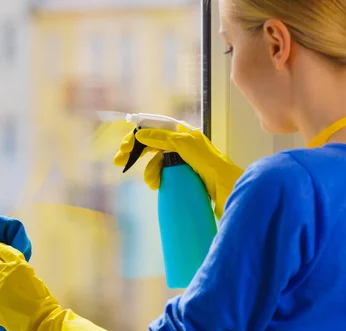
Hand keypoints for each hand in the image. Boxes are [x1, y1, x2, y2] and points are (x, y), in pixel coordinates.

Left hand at [0, 243, 59, 330]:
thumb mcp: (33, 278)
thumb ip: (20, 272)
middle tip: (0, 272)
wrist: (39, 321)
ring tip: (2, 291)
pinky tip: (2, 304)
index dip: (0, 249)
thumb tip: (12, 272)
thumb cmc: (43, 300)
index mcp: (17, 265)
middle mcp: (3, 274)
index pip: (4, 251)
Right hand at [113, 122, 243, 218]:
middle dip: (135, 153)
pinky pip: (162, 174)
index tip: (125, 147)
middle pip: (151, 145)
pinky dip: (155, 178)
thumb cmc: (209, 163)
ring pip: (155, 161)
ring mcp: (181, 161)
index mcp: (182, 133)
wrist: (227, 188)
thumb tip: (140, 134)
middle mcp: (180, 144)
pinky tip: (156, 185)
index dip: (137, 135)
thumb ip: (162, 138)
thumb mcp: (184, 145)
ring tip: (152, 183)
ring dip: (148, 171)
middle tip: (119, 162)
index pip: (153, 128)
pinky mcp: (182, 175)